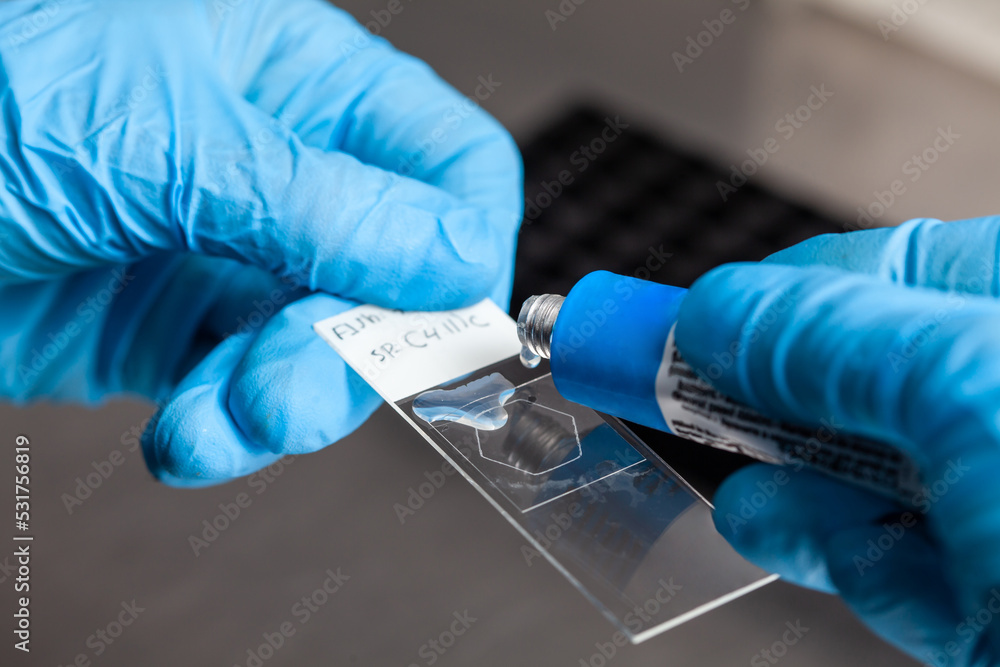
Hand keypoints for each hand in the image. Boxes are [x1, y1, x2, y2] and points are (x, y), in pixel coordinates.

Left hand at [0, 0, 521, 485]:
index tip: (446, 316)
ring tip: (230, 419)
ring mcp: (235, 254)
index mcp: (302, 81)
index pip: (447, 163)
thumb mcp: (170, 137)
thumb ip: (326, 204)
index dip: (464, 242)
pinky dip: (228, 430)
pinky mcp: (182, 330)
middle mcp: (286, 170)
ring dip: (288, 402)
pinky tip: (187, 432)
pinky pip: (248, 393)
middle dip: (355, 346)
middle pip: (396, 278)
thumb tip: (453, 258)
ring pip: (327, 351)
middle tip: (300, 384)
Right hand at [675, 217, 999, 665]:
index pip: (880, 277)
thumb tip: (718, 311)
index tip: (672, 319)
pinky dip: (831, 551)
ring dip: (789, 478)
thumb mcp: (966, 389)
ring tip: (735, 477)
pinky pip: (890, 563)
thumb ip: (829, 339)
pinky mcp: (996, 596)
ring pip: (866, 476)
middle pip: (860, 379)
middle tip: (668, 387)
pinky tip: (786, 532)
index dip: (766, 297)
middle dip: (765, 391)